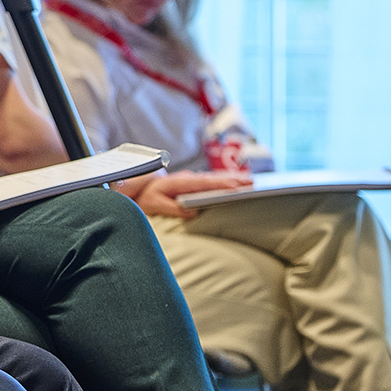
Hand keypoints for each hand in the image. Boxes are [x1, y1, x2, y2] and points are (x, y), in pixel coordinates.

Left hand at [129, 170, 252, 218]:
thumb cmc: (146, 198)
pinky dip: (225, 180)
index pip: (204, 183)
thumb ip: (172, 209)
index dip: (221, 184)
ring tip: (251, 181)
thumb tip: (193, 213)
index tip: (236, 186)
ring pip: (215, 178)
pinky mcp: (193, 182)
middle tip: (253, 183)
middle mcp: (187, 178)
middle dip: (234, 179)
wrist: (137, 188)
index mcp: (179, 182)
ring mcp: (191, 179)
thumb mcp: (154, 205)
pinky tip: (238, 183)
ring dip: (232, 178)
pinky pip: (212, 180)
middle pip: (213, 178)